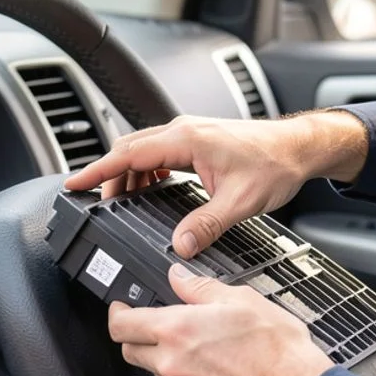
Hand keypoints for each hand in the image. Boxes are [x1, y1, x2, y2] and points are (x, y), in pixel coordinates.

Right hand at [64, 112, 367, 257]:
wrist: (300, 147)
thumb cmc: (275, 164)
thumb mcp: (240, 201)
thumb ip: (206, 224)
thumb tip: (180, 245)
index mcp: (186, 140)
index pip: (128, 155)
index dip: (98, 171)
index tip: (75, 184)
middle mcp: (183, 131)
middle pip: (129, 151)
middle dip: (109, 177)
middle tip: (96, 204)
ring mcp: (189, 133)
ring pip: (143, 151)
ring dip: (129, 175)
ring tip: (123, 203)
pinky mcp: (197, 139)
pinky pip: (159, 153)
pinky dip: (147, 171)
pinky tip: (152, 191)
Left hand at [108, 264, 332, 375]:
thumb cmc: (276, 347)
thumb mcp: (239, 299)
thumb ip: (199, 288)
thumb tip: (178, 278)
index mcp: (176, 330)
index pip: (121, 325)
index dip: (116, 314)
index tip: (121, 309)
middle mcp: (171, 364)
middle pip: (131, 351)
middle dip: (137, 337)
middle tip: (157, 326)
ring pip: (156, 373)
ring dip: (166, 359)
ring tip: (201, 349)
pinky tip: (214, 370)